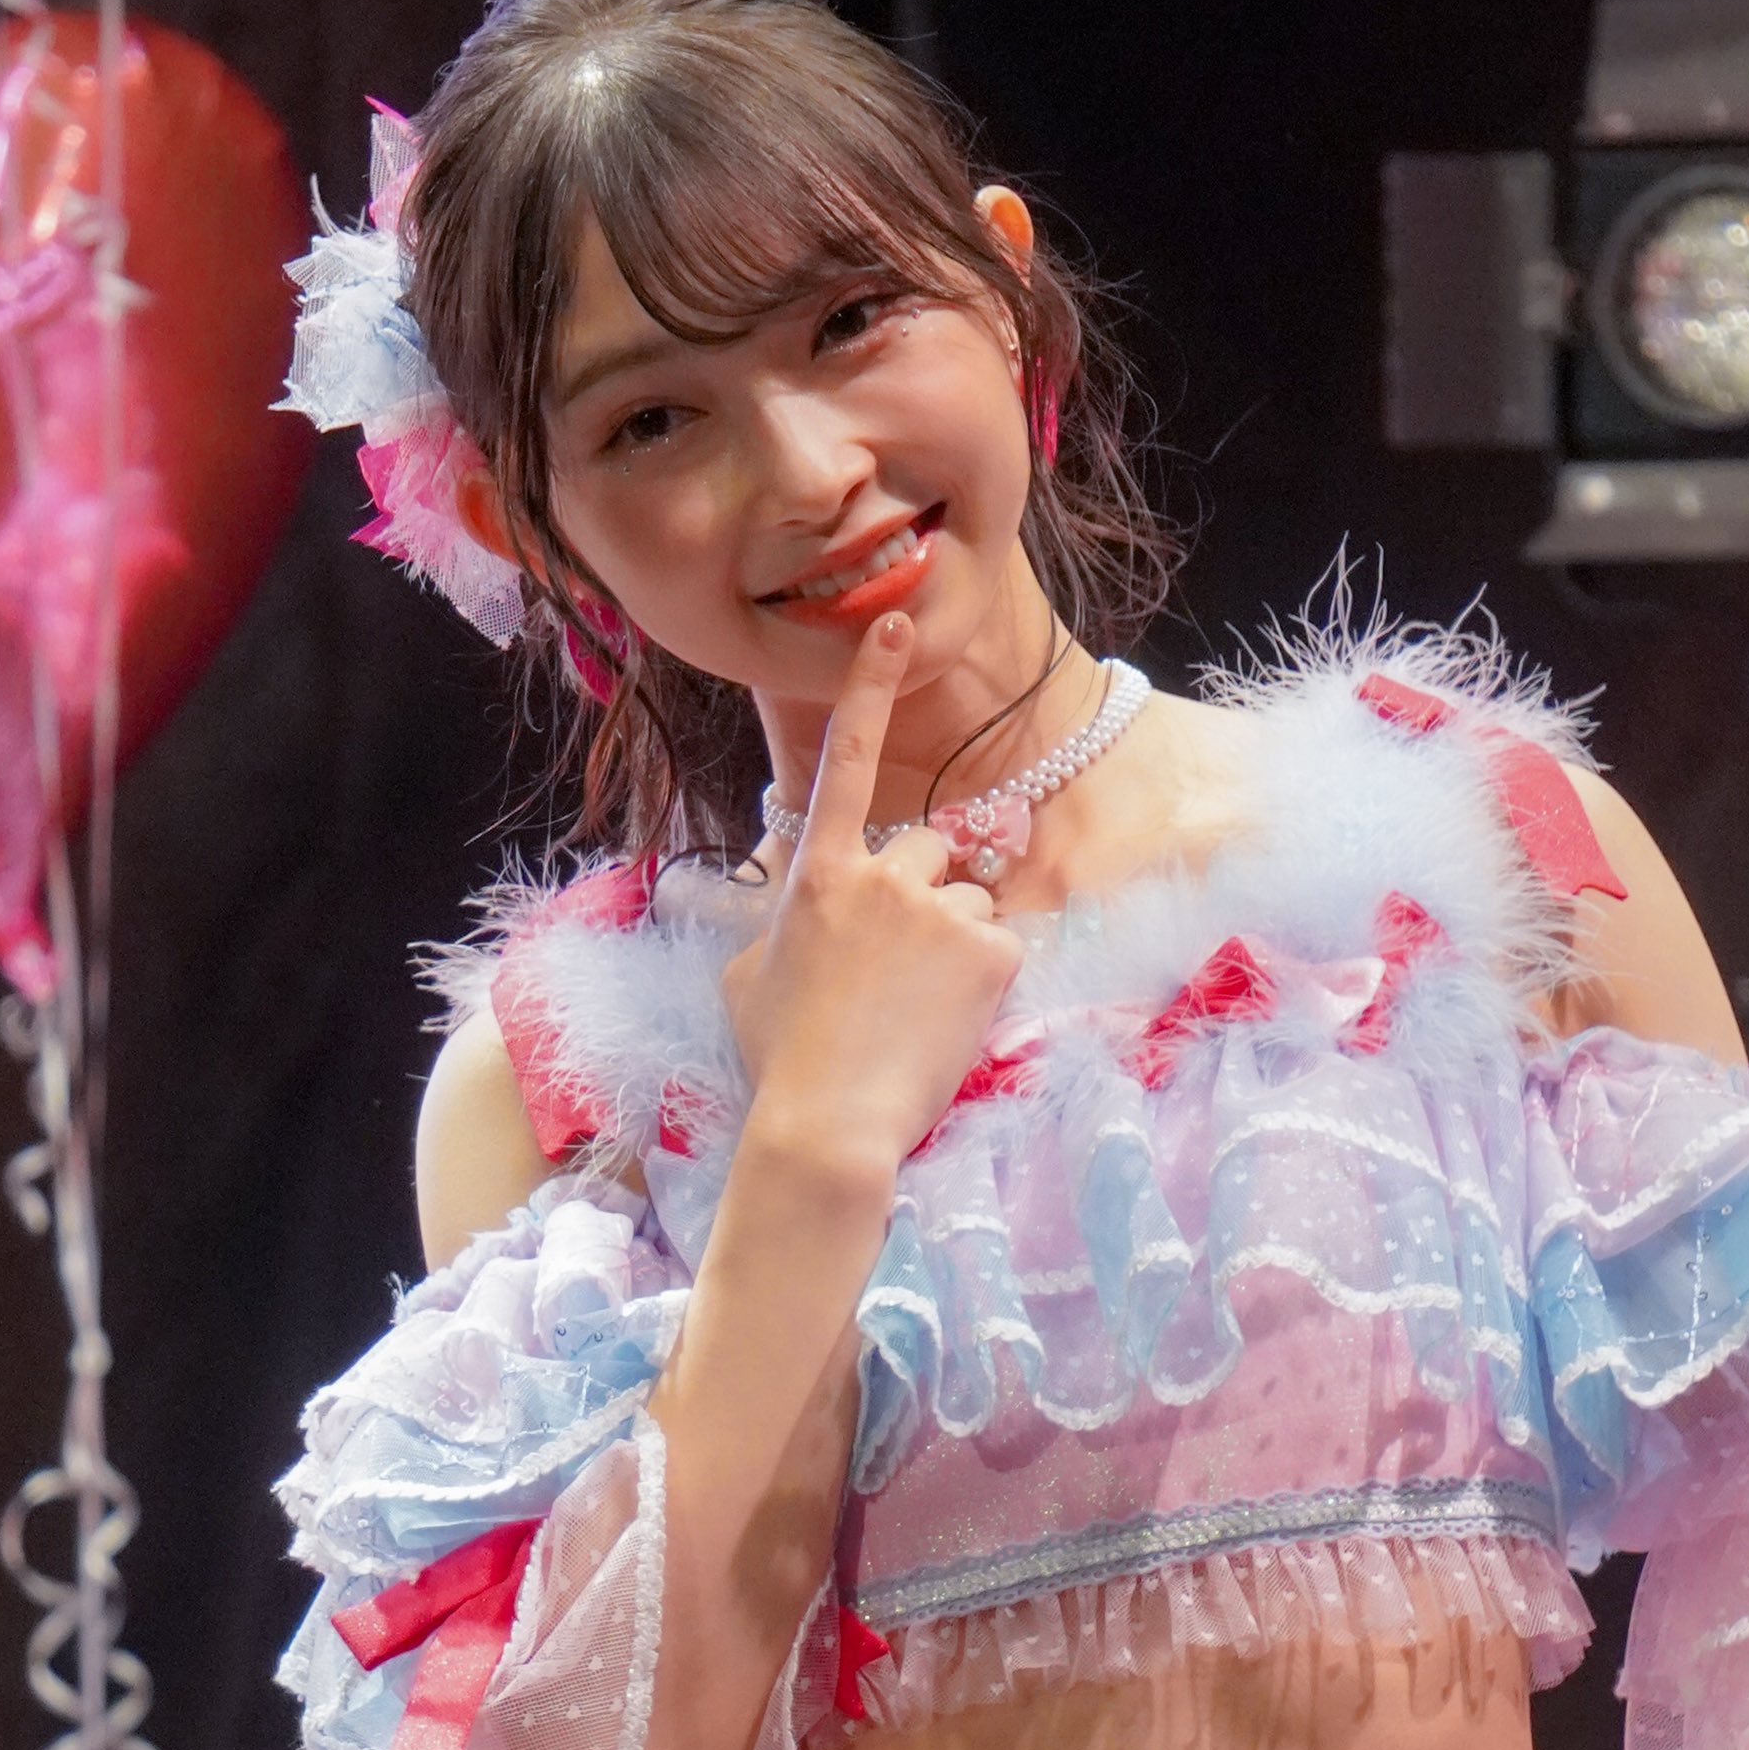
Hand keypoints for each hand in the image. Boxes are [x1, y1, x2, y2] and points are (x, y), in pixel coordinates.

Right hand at [719, 613, 1020, 1175]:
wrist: (828, 1125)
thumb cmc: (778, 1056)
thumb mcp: (749, 974)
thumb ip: (779, 920)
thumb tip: (792, 911)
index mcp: (818, 872)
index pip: (846, 760)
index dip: (870, 687)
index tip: (894, 624)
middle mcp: (883, 873)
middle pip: (929, 850)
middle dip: (925, 895)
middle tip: (899, 972)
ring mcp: (940, 911)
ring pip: (969, 903)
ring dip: (955, 944)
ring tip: (917, 1009)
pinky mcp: (989, 953)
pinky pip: (999, 948)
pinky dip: (981, 983)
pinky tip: (944, 1023)